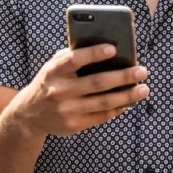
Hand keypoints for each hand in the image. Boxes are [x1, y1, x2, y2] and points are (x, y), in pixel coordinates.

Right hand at [5, 44, 149, 137]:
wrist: (29, 114)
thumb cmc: (49, 83)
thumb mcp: (52, 67)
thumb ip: (71, 57)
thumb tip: (105, 50)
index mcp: (53, 71)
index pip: (74, 60)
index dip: (93, 53)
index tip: (113, 48)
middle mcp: (59, 90)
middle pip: (96, 83)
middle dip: (122, 76)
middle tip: (142, 71)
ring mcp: (66, 109)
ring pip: (103, 102)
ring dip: (127, 95)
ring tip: (143, 89)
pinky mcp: (74, 124)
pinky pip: (101, 116)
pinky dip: (117, 109)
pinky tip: (128, 102)